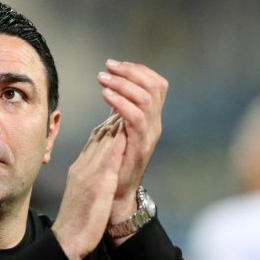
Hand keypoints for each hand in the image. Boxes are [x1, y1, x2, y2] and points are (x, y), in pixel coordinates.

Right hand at [51, 114, 125, 259]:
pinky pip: (109, 158)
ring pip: (104, 140)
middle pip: (101, 133)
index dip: (110, 121)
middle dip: (115, 114)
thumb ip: (90, 175)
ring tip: (129, 103)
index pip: (97, 138)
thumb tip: (101, 164)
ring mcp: (90, 172)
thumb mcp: (83, 191)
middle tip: (128, 94)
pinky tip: (126, 130)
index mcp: (82, 167)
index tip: (121, 107)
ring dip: (117, 120)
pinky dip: (117, 142)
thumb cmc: (77, 219)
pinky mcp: (97, 183)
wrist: (67, 239)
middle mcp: (84, 165)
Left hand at [97, 60, 167, 223]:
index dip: (137, 70)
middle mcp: (154, 124)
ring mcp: (149, 135)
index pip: (156, 83)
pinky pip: (135, 117)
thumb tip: (114, 86)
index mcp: (150, 118)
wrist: (115, 194)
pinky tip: (105, 95)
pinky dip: (120, 102)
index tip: (114, 64)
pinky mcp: (139, 146)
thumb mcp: (117, 129)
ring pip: (146, 98)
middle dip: (130, 72)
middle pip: (154, 86)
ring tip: (103, 79)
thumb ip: (119, 109)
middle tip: (107, 68)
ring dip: (123, 84)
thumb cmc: (113, 162)